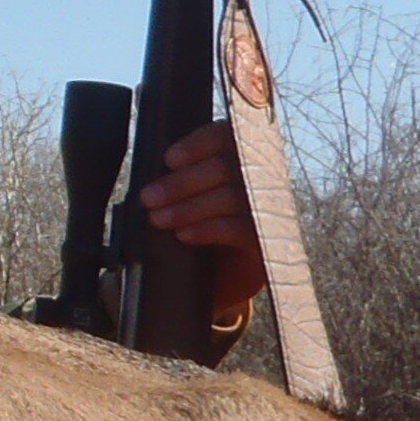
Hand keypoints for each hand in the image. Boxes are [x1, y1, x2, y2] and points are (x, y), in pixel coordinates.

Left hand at [136, 122, 268, 330]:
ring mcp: (270, 211)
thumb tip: (153, 169)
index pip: (227, 137)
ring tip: (159, 219)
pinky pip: (241, 229)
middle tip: (149, 198)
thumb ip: (181, 178)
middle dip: (181, 182)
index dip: (197, 145)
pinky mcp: (269, 243)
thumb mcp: (188, 200)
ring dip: (189, 207)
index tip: (168, 160)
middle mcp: (262, 180)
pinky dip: (207, 229)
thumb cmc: (199, 234)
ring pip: (232, 197)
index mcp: (241, 160)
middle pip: (226, 167)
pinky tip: (184, 235)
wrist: (218, 283)